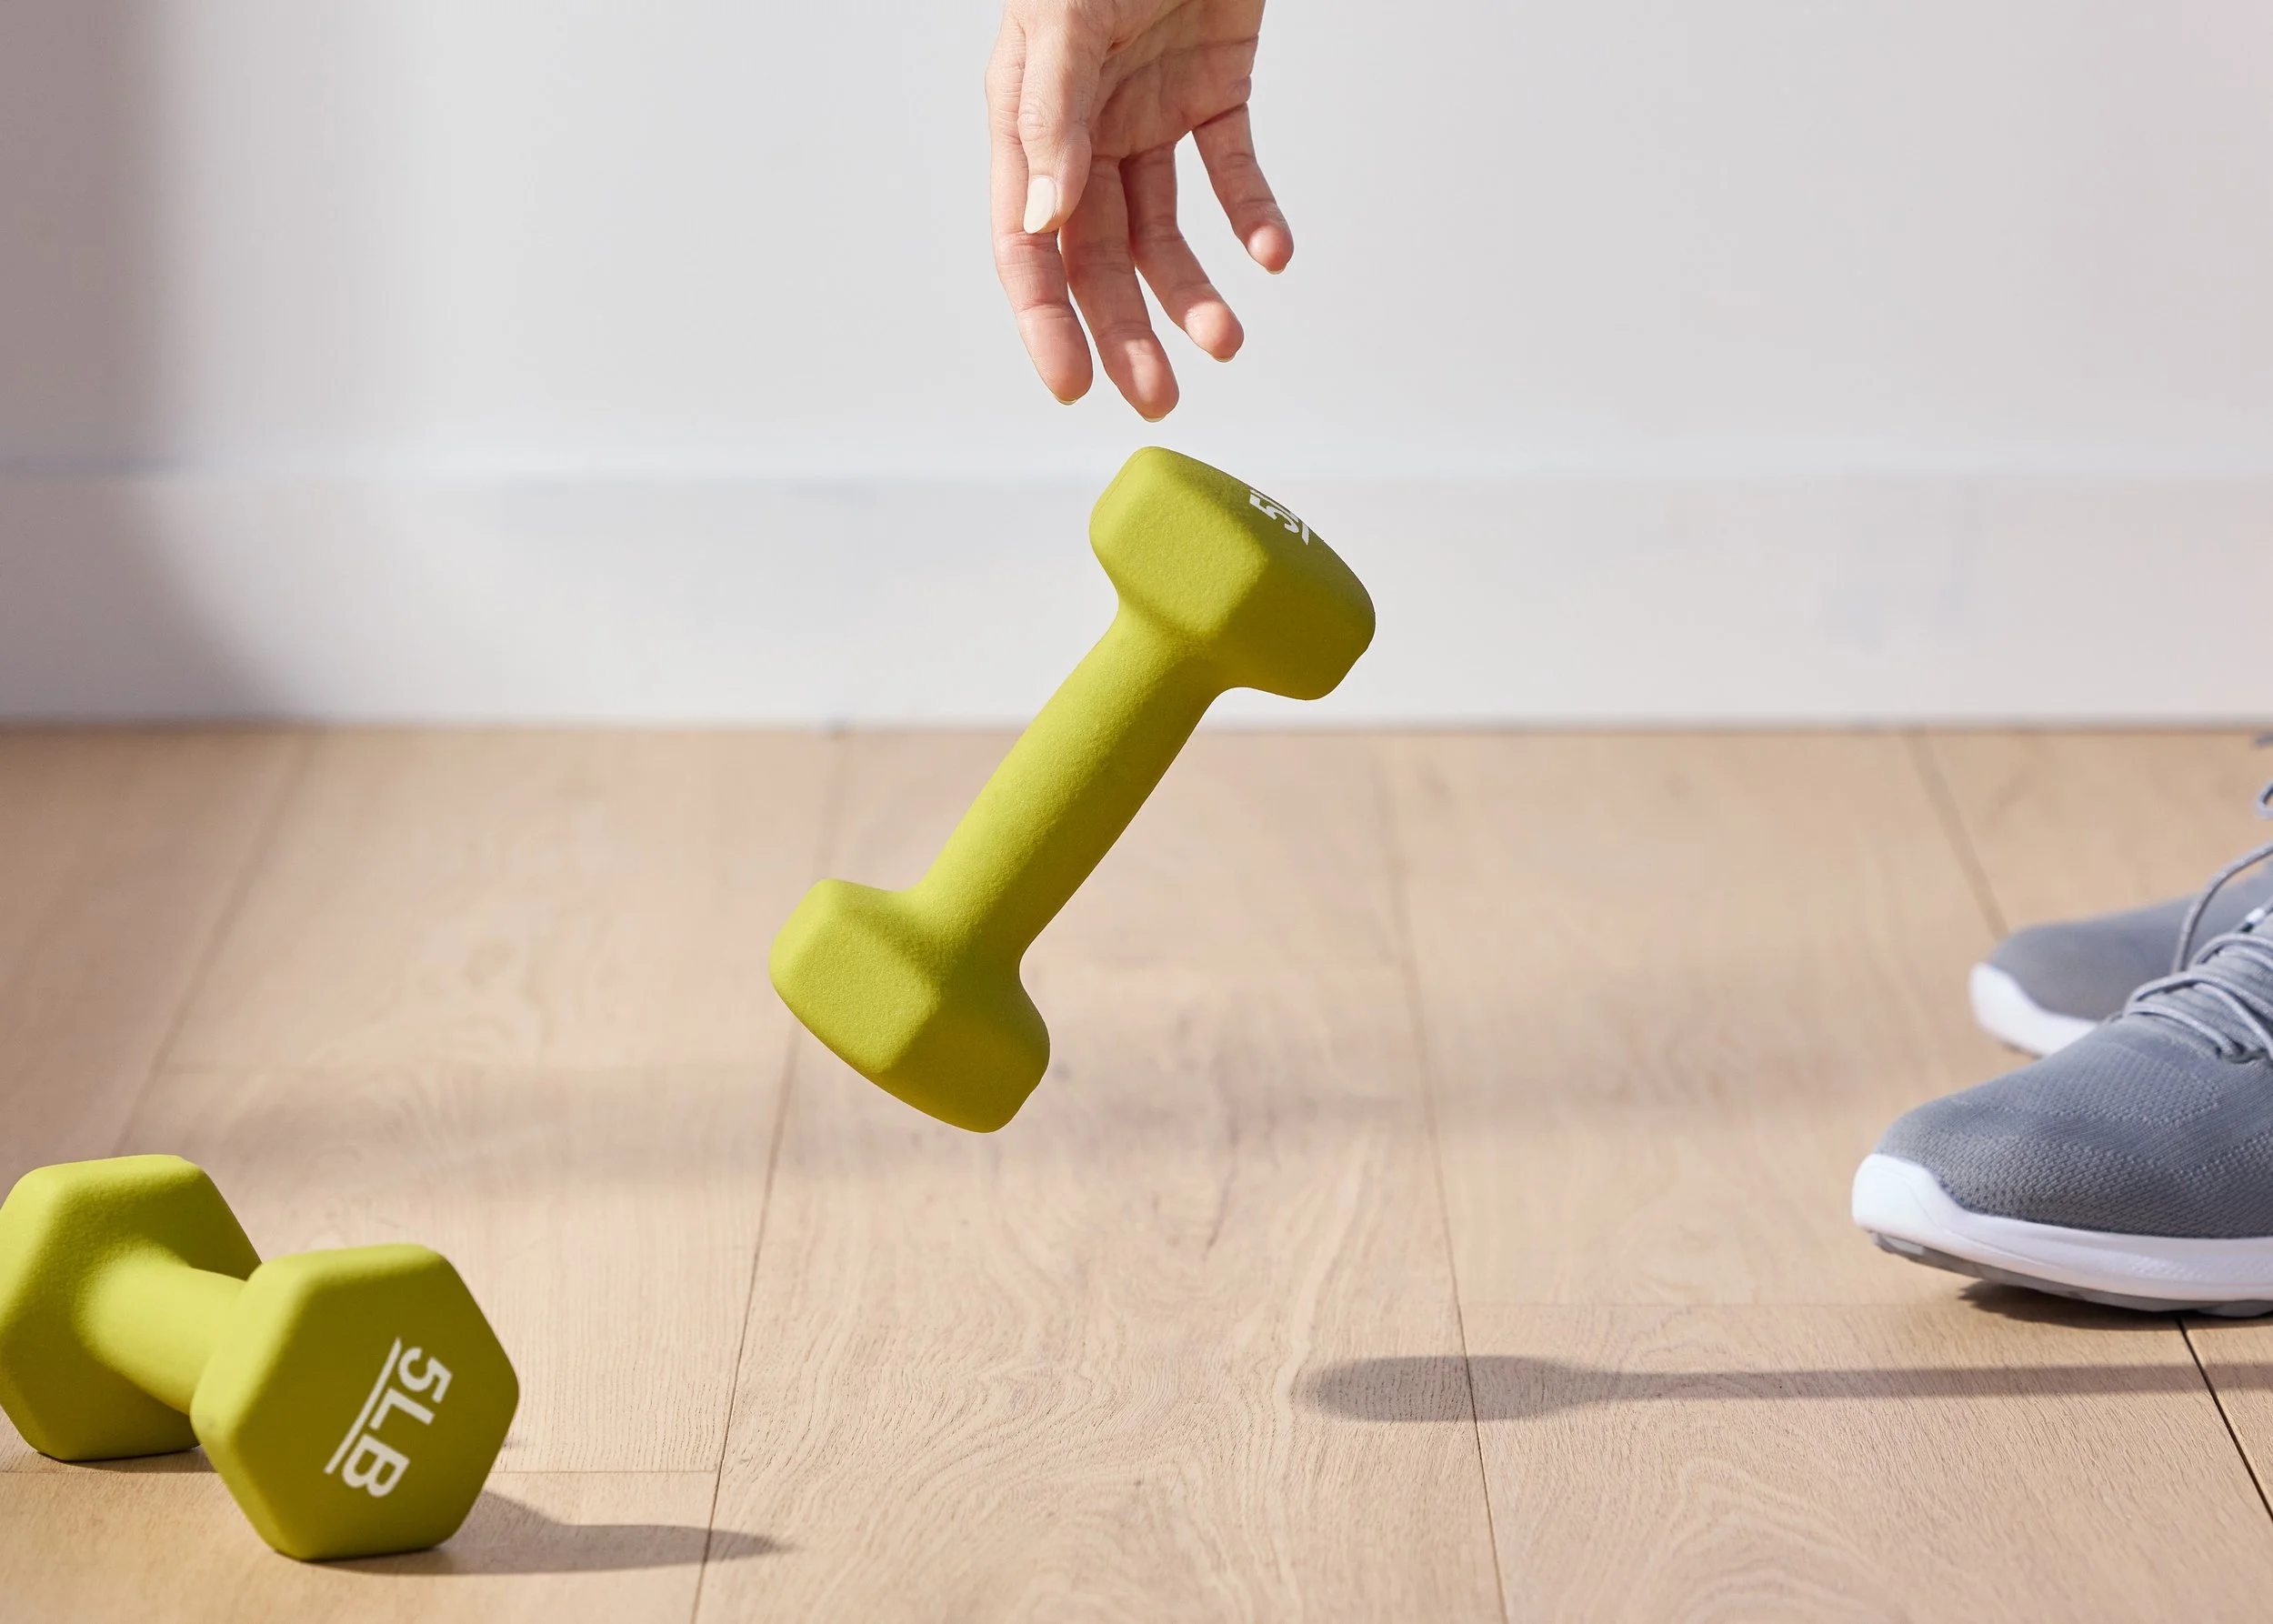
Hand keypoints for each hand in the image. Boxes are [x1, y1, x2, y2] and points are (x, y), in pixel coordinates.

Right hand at [988, 0, 1291, 419]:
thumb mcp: (1065, 13)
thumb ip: (1051, 111)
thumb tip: (1041, 220)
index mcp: (1027, 118)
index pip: (1027, 242)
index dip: (1046, 317)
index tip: (1073, 385)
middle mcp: (1082, 129)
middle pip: (1099, 255)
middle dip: (1126, 330)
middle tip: (1157, 398)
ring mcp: (1148, 112)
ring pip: (1166, 229)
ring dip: (1193, 290)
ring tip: (1228, 341)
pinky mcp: (1214, 90)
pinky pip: (1233, 169)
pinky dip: (1254, 214)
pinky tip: (1274, 255)